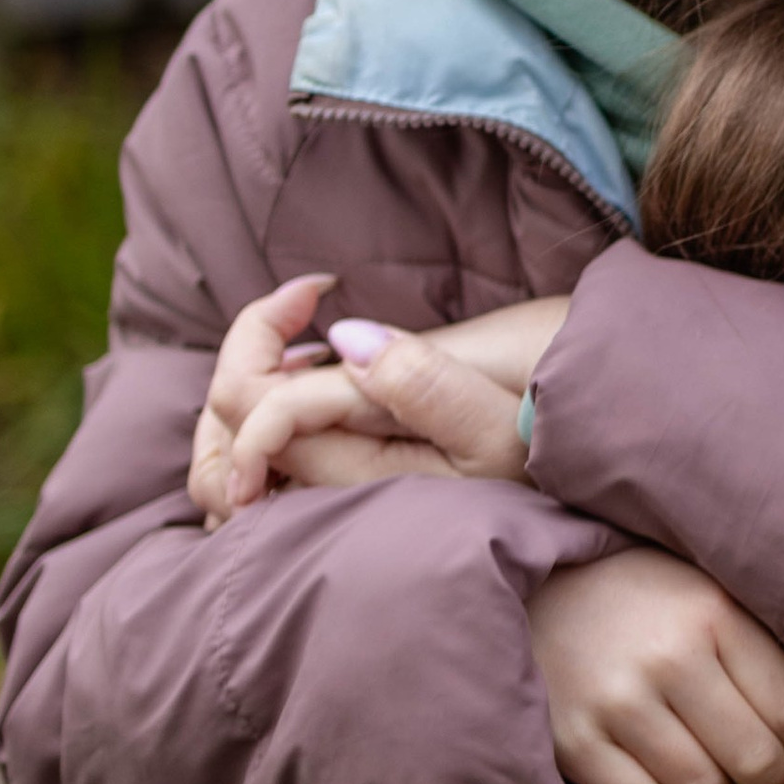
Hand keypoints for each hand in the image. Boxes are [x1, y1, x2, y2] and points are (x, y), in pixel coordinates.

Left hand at [189, 293, 570, 519]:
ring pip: (233, 449)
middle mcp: (325, 497)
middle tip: (298, 303)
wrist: (560, 493)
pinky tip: (316, 370)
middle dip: (241, 353)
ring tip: (303, 337)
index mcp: (355, 478)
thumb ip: (420, 383)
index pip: (255, 415)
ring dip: (250, 379)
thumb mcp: (494, 425)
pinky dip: (267, 407)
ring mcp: (326, 495)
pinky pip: (267, 456)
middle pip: (224, 436)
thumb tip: (343, 340)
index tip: (317, 286)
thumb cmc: (535, 460)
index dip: (260, 336)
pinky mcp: (339, 485)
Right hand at [527, 546, 783, 783]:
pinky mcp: (574, 744)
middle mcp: (668, 658)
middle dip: (765, 778)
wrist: (531, 587)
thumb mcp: (701, 590)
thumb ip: (751, 644)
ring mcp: (617, 704)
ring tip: (712, 783)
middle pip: (754, 757)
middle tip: (756, 775)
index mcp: (712, 613)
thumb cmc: (634, 595)